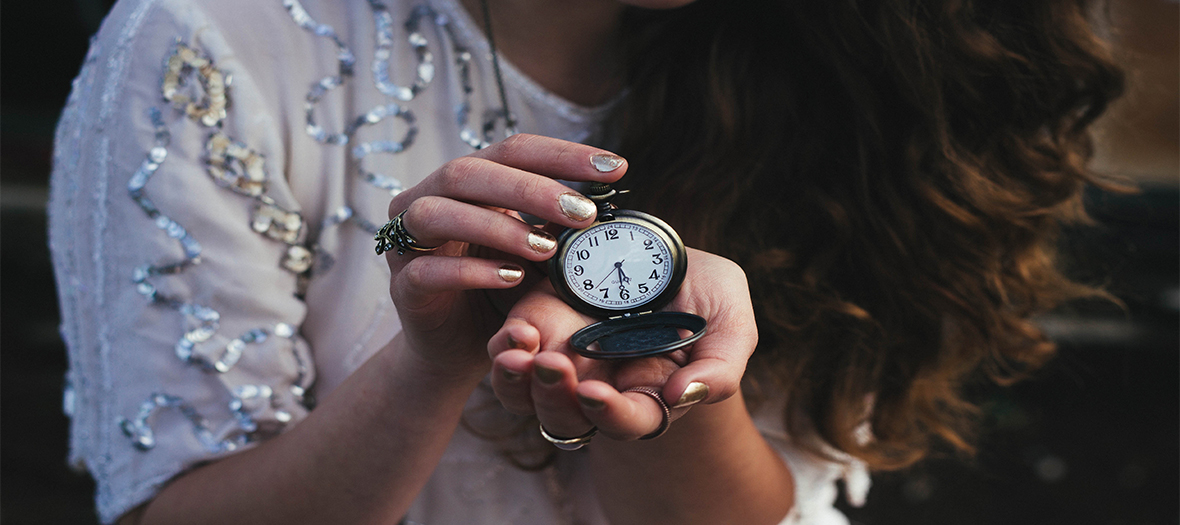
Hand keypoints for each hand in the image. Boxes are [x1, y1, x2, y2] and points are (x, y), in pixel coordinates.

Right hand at [383, 134, 625, 376]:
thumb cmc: (501, 289)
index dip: (562, 154)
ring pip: (440, 213)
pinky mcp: (403, 285)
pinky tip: (512, 277)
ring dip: (499, 227)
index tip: (614, 168)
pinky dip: (472, 273)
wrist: (460, 348)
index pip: (512, 150)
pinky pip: (428, 271)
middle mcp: (429, 198)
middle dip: (530, 189)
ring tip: (548, 249)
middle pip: (470, 172)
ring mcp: (409, 242)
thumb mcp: (538, 252)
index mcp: (466, 181)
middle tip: (583, 213)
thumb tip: (610, 199)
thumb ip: (559, 224)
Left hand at [486, 248, 757, 440]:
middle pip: (566, 418)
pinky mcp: (534, 328)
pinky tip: (516, 334)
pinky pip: (505, 353)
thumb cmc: (703, 293)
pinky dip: (503, 348)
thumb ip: (721, 367)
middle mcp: (600, 387)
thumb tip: (685, 396)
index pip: (628, 422)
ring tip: (519, 355)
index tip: (593, 392)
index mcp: (648, 396)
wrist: (657, 248)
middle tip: (550, 366)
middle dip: (553, 399)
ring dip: (516, 383)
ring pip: (525, 398)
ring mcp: (563, 360)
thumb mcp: (730, 322)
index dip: (610, 415)